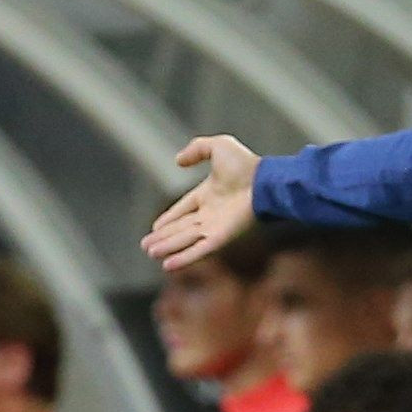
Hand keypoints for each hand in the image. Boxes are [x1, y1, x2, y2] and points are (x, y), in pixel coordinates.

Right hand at [145, 136, 260, 265]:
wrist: (264, 181)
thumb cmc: (246, 164)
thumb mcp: (218, 146)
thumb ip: (197, 149)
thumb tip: (177, 161)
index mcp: (209, 194)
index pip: (184, 209)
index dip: (169, 218)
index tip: (155, 228)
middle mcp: (211, 213)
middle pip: (182, 228)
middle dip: (164, 237)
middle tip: (146, 247)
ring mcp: (216, 227)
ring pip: (186, 240)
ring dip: (168, 247)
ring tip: (150, 253)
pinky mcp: (221, 238)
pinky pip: (199, 250)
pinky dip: (183, 258)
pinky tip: (167, 265)